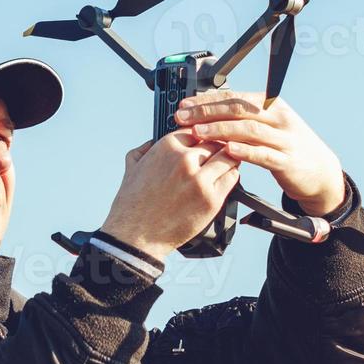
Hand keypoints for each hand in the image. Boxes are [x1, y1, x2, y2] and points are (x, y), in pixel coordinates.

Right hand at [98, 132, 240, 261]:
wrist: (137, 235)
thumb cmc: (133, 203)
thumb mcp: (132, 166)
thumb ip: (144, 148)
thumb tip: (153, 141)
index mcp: (166, 147)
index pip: (197, 129)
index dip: (202, 135)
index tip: (204, 140)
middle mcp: (184, 160)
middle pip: (215, 141)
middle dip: (216, 147)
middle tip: (217, 154)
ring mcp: (200, 179)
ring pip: (228, 157)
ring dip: (227, 159)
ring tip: (223, 165)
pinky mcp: (211, 199)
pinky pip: (232, 178)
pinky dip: (230, 175)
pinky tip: (224, 178)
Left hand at [173, 92, 345, 216]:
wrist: (321, 171)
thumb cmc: (287, 147)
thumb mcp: (268, 126)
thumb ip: (244, 119)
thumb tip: (209, 112)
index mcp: (270, 105)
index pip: (234, 97)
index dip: (206, 100)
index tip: (184, 105)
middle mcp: (278, 117)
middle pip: (238, 109)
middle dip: (207, 112)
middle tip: (183, 117)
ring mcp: (285, 138)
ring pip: (249, 129)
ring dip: (220, 130)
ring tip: (198, 132)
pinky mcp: (288, 161)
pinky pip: (264, 154)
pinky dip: (245, 151)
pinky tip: (227, 150)